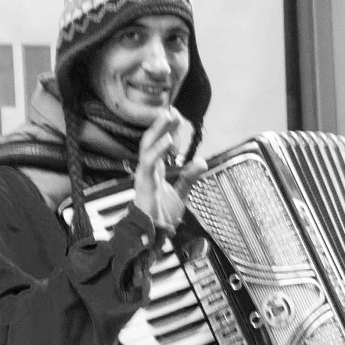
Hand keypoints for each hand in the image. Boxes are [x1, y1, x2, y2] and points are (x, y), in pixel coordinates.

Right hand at [132, 109, 190, 231]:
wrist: (153, 234)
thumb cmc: (162, 215)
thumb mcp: (181, 193)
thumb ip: (189, 177)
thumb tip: (202, 162)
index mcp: (155, 171)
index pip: (160, 145)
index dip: (167, 130)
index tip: (176, 116)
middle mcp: (148, 170)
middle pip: (152, 141)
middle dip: (161, 125)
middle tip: (172, 110)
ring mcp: (143, 175)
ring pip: (147, 147)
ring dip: (158, 130)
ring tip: (169, 117)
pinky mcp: (143, 183)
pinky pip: (148, 163)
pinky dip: (158, 150)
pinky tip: (168, 140)